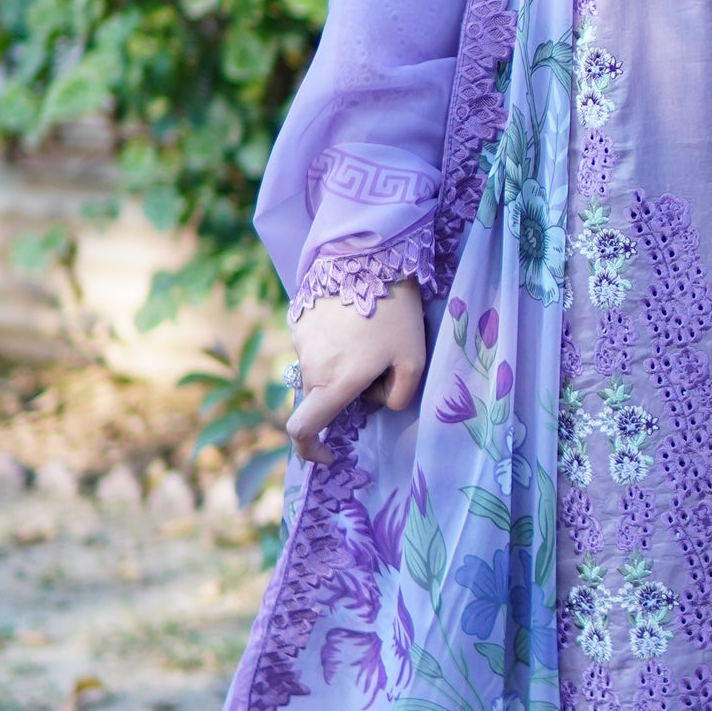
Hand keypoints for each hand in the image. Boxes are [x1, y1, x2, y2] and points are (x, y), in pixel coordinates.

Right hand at [286, 284, 427, 464]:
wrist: (368, 256)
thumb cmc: (396, 313)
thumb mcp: (413, 361)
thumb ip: (399, 397)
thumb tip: (379, 404)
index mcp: (336, 383)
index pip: (303, 431)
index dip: (310, 451)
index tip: (328, 454)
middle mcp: (310, 367)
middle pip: (319, 400)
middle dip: (344, 397)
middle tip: (378, 370)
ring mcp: (300, 343)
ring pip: (317, 372)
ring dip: (339, 368)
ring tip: (370, 336)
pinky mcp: (298, 321)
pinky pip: (313, 348)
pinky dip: (331, 346)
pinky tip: (354, 322)